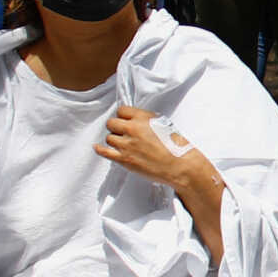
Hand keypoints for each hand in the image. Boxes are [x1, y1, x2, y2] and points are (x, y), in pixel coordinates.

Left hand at [98, 104, 213, 194]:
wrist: (179, 165)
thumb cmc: (176, 145)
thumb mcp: (163, 124)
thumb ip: (146, 120)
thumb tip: (136, 120)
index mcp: (142, 118)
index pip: (121, 111)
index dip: (123, 116)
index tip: (125, 121)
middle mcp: (132, 129)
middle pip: (111, 123)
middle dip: (116, 127)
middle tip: (123, 133)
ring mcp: (127, 145)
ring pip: (109, 138)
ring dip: (114, 140)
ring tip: (123, 145)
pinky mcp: (124, 159)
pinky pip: (105, 152)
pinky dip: (100, 150)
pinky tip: (97, 147)